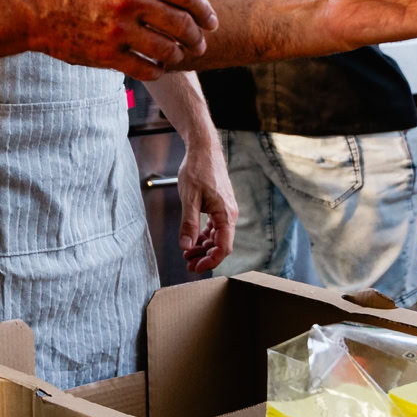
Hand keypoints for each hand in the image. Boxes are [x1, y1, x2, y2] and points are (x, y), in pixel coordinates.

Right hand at [35, 0, 216, 79]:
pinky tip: (157, 67)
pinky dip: (157, 71)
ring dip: (178, 56)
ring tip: (178, 56)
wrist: (29, 4)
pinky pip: (145, 69)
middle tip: (199, 42)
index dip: (204, 9)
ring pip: (167, 50)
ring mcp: (117, 29)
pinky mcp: (106, 54)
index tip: (211, 21)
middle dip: (196, 36)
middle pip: (181, 23)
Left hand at [176, 137, 237, 273]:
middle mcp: (229, 214)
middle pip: (220, 244)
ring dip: (203, 247)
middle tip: (188, 264)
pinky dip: (204, 235)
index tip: (195, 267)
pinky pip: (214, 226)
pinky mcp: (219, 205)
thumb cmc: (197, 169)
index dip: (210, 261)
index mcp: (226, 215)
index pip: (223, 247)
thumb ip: (189, 224)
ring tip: (187, 254)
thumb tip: (187, 246)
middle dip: (205, 256)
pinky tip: (193, 239)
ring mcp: (225, 210)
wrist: (204, 149)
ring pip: (217, 236)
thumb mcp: (189, 198)